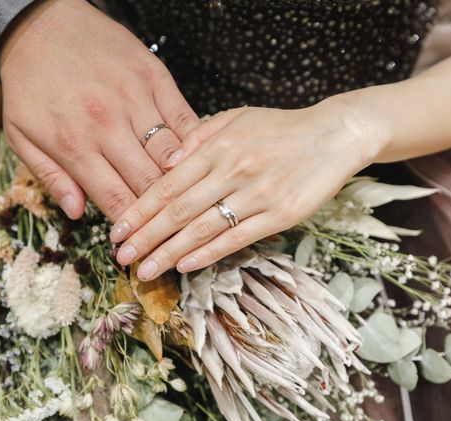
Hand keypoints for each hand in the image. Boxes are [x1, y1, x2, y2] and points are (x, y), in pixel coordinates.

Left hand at [0, 0, 198, 218]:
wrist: (39, 22)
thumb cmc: (31, 83)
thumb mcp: (21, 135)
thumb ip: (51, 177)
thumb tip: (77, 214)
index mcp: (75, 144)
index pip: (114, 198)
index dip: (132, 228)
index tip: (142, 245)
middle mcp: (108, 125)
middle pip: (148, 184)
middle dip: (161, 215)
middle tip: (171, 233)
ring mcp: (135, 100)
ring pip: (171, 156)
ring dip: (183, 184)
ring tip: (191, 205)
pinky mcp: (155, 78)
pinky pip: (185, 119)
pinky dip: (195, 144)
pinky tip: (199, 162)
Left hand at [110, 100, 387, 280]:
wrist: (334, 135)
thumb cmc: (280, 129)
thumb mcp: (236, 118)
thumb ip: (198, 137)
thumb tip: (164, 163)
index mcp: (217, 147)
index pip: (166, 185)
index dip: (138, 211)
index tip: (117, 232)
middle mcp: (232, 171)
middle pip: (178, 212)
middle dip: (145, 239)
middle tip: (122, 258)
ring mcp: (256, 195)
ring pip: (202, 230)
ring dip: (169, 254)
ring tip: (145, 271)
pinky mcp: (279, 216)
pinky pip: (236, 239)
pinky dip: (208, 254)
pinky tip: (185, 267)